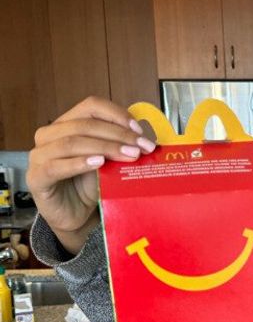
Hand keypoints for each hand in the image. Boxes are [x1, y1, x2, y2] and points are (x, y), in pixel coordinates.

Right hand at [27, 96, 153, 253]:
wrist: (77, 215)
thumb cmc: (91, 185)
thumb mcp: (110, 162)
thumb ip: (121, 148)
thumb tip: (147, 141)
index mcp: (68, 124)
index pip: (91, 106)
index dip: (116, 114)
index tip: (139, 130)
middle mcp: (50, 135)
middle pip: (84, 124)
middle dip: (118, 135)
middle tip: (142, 147)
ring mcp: (39, 155)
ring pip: (71, 142)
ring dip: (104, 147)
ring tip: (128, 156)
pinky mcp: (36, 177)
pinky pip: (55, 166)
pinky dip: (79, 163)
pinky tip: (98, 163)